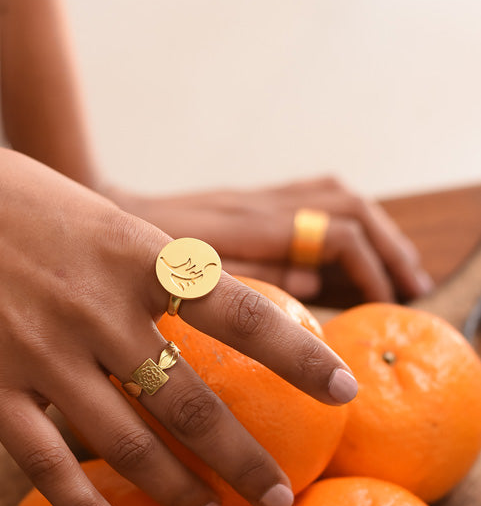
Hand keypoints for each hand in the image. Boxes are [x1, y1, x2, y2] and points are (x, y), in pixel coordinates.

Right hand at [0, 116, 357, 505]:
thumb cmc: (10, 198)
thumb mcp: (100, 214)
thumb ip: (152, 268)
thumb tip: (213, 312)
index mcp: (134, 254)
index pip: (239, 309)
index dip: (297, 355)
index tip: (343, 390)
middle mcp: (96, 309)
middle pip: (191, 403)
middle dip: (245, 458)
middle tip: (280, 497)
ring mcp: (40, 353)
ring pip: (127, 445)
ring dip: (178, 492)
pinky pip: (47, 465)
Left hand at [108, 176, 432, 302]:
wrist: (93, 213)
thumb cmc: (124, 262)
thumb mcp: (175, 284)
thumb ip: (240, 284)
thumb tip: (305, 285)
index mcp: (248, 226)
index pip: (335, 234)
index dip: (368, 270)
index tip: (383, 308)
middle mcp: (258, 204)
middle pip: (348, 209)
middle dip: (388, 248)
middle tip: (412, 289)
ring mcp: (254, 198)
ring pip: (336, 197)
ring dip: (376, 230)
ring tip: (399, 273)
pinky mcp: (247, 202)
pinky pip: (313, 198)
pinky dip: (347, 222)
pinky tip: (354, 255)